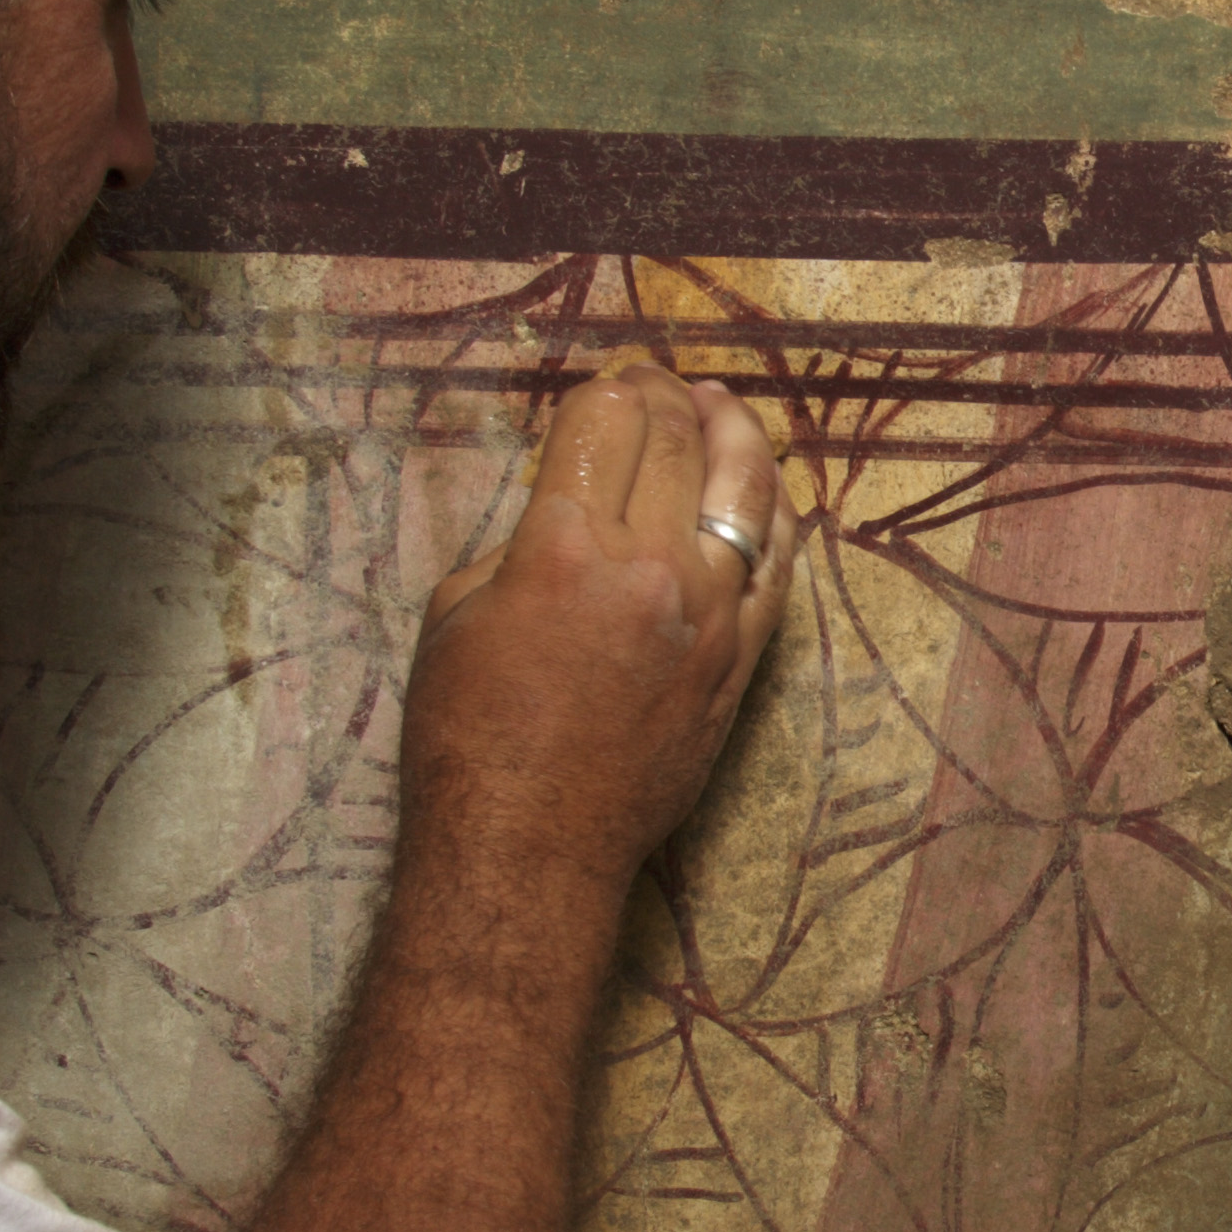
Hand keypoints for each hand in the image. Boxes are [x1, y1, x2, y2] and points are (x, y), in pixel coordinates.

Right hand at [403, 359, 797, 885]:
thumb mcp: (454, 614)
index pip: (605, 419)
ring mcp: (709, 614)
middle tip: (654, 383)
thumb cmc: (466, 739)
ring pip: (747, 488)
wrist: (528, 848)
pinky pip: (778, 564)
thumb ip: (519, 539)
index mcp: (560, 546)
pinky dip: (774, 513)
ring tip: (721, 407)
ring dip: (735, 432)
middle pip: (678, 438)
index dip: (606, 387)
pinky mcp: (742, 661)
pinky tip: (763, 491)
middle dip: (665, 395)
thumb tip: (568, 497)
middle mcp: (646, 567)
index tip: (605, 384)